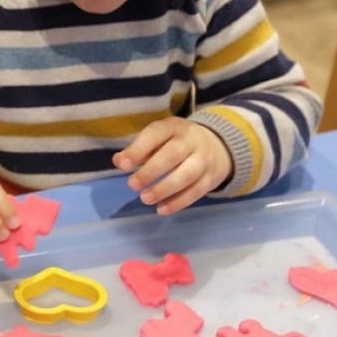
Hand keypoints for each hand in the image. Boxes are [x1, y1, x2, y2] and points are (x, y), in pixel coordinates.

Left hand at [113, 117, 232, 214]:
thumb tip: (118, 161)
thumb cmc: (176, 141)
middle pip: (172, 155)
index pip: (155, 134)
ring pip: (187, 175)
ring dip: (165, 189)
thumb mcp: (158, 138)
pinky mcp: (211, 178)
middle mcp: (191, 141)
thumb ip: (137, 150)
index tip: (123, 165)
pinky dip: (178, 202)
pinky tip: (161, 209)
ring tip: (145, 199)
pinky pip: (196, 191)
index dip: (138, 149)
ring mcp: (204, 159)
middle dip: (151, 171)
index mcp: (173, 127)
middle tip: (132, 185)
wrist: (218, 145)